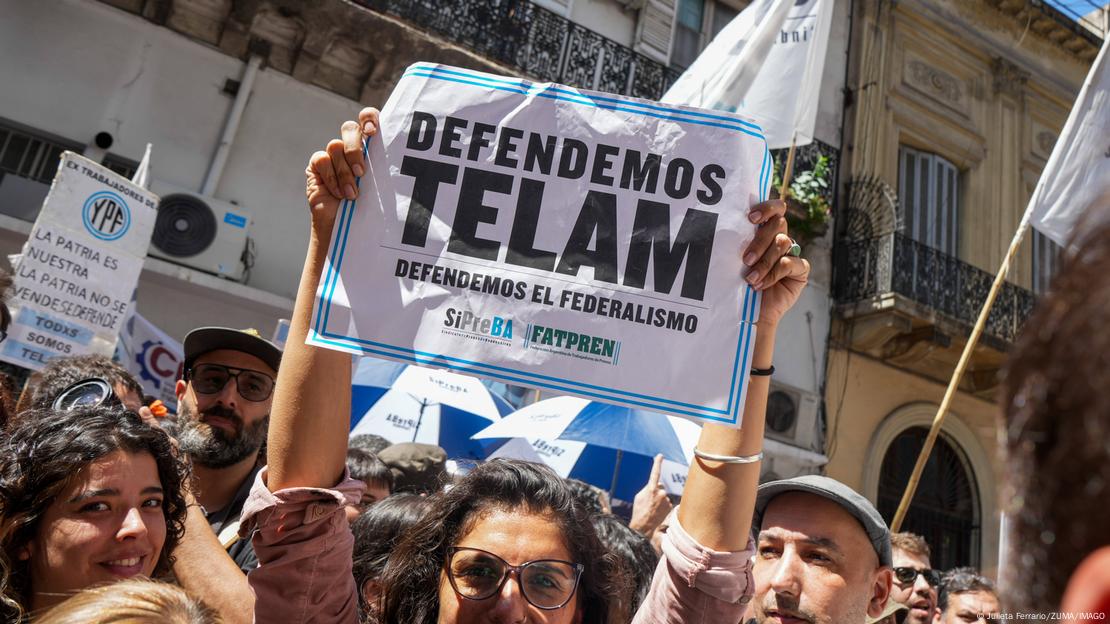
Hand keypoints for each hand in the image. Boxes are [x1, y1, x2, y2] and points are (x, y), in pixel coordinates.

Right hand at [305, 107, 379, 230]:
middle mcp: (350, 147)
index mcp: (370, 147)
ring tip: (352, 194)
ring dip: (345, 172)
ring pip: (336, 146)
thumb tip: (401, 160)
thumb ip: (384, 169)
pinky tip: (339, 193)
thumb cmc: (369, 208)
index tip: (373, 132)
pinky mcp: (317, 166)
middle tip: (362, 172)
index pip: (368, 118)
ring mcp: (333, 155)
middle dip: (355, 148)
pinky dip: (332, 178)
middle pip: (349, 128)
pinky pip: (322, 160)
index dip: (369, 118)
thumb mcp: (381, 187)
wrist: (346, 230)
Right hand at [629, 454, 673, 535]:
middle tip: (649, 500)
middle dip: (656, 490)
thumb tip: (656, 485)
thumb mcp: (639, 496)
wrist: (643, 526)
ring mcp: (666, 500)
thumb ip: (648, 488)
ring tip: (652, 508)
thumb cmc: (639, 510)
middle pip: (660, 486)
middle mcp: (661, 493)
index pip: (655, 472)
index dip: (657, 463)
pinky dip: (662, 505)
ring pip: (663, 495)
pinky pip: (666, 502)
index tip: (660, 456)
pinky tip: (657, 511)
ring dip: (659, 499)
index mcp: (651, 488)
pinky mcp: (670, 506)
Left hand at [741, 199, 809, 325]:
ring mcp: (791, 254)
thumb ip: (738, 242)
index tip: (750, 217)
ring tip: (750, 278)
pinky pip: (790, 263)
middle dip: (760, 242)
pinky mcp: (800, 270)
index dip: (767, 207)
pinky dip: (773, 274)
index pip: (775, 209)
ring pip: (782, 243)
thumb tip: (727, 226)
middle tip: (745, 259)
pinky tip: (761, 285)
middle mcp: (779, 239)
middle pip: (778, 224)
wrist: (748, 313)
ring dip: (764, 262)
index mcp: (764, 231)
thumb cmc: (737, 284)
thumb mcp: (735, 260)